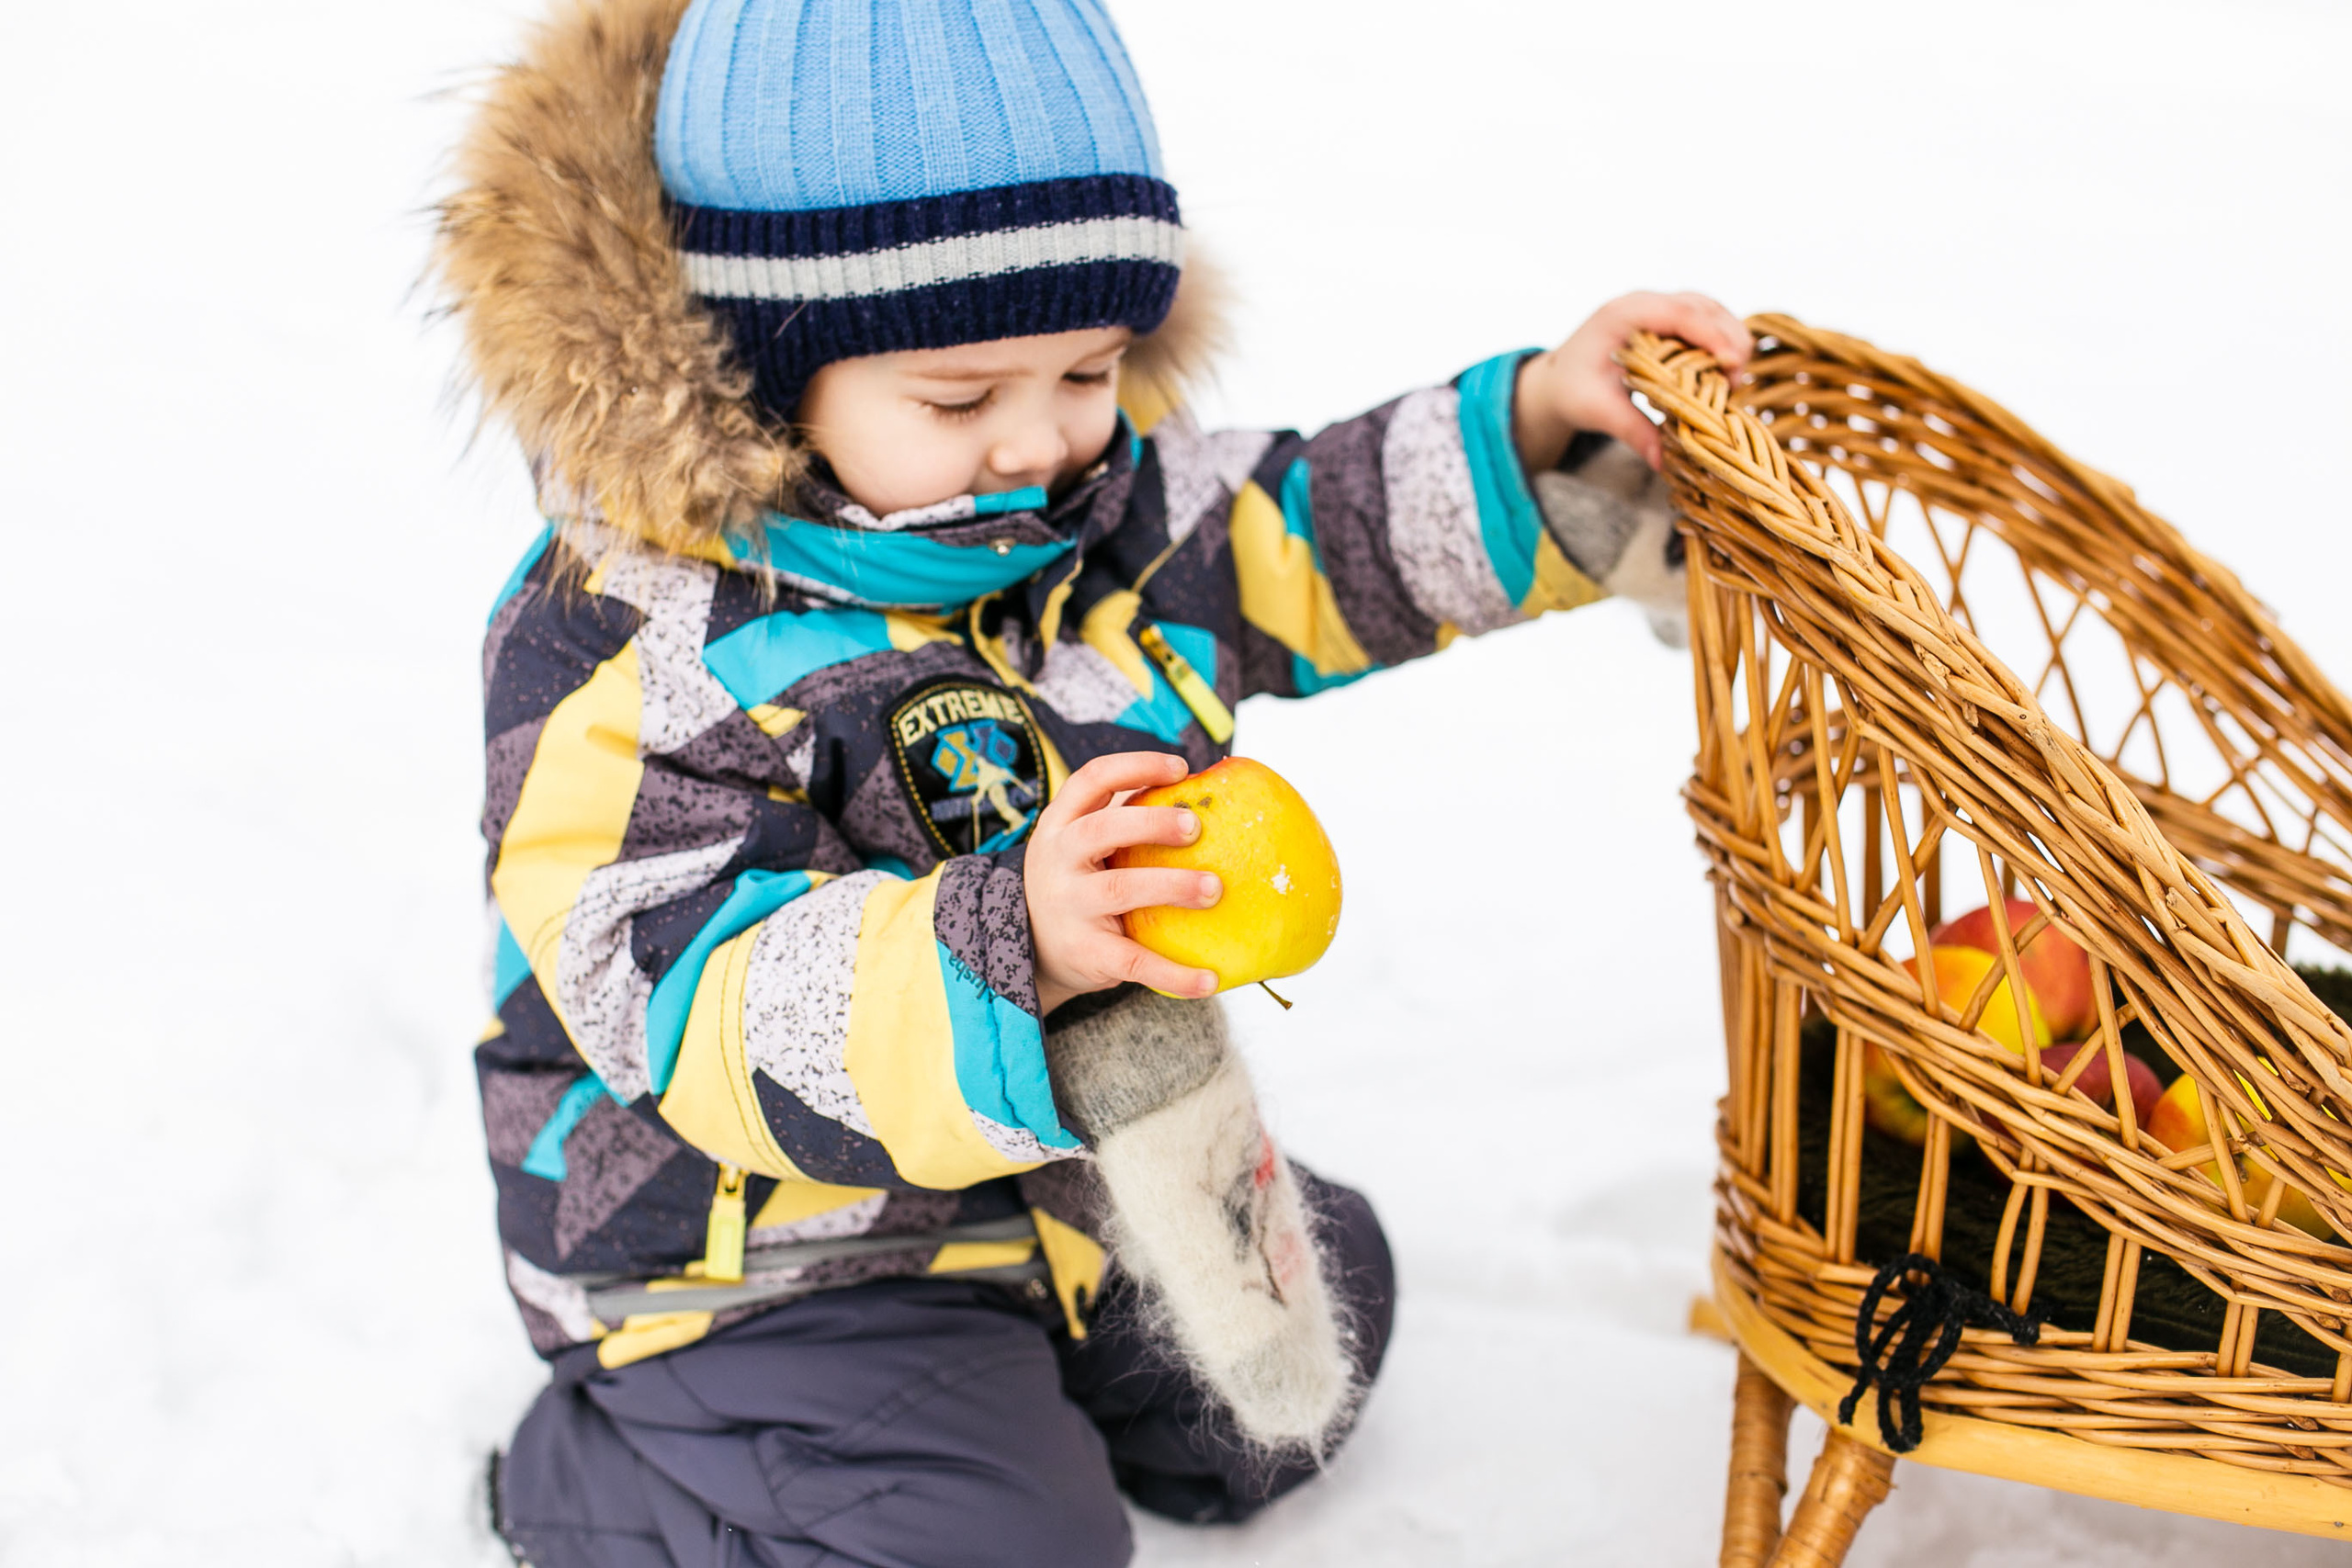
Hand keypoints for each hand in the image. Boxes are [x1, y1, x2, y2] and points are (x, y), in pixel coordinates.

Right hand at [1026, 751, 1222, 1015]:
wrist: (1030, 949)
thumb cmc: (1077, 882)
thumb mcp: (1082, 846)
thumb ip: (1125, 819)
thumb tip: (1203, 794)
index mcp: (1061, 823)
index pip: (1091, 780)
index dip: (1135, 766)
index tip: (1180, 767)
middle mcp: (1058, 859)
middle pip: (1102, 828)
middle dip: (1152, 823)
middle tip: (1196, 826)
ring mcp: (1068, 905)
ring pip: (1119, 889)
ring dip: (1171, 886)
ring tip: (1214, 889)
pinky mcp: (1085, 952)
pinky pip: (1133, 960)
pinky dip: (1173, 973)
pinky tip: (1209, 979)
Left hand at [1513, 292, 1752, 471]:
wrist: (1557, 381)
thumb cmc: (1572, 391)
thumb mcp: (1597, 411)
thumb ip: (1632, 431)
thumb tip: (1662, 462)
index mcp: (1623, 314)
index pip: (1679, 313)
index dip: (1712, 335)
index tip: (1732, 364)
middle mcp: (1644, 303)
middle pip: (1704, 307)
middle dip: (1729, 340)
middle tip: (1735, 384)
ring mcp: (1658, 308)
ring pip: (1710, 312)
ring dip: (1729, 342)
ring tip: (1731, 382)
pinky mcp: (1667, 321)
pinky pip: (1705, 323)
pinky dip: (1720, 344)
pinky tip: (1722, 375)